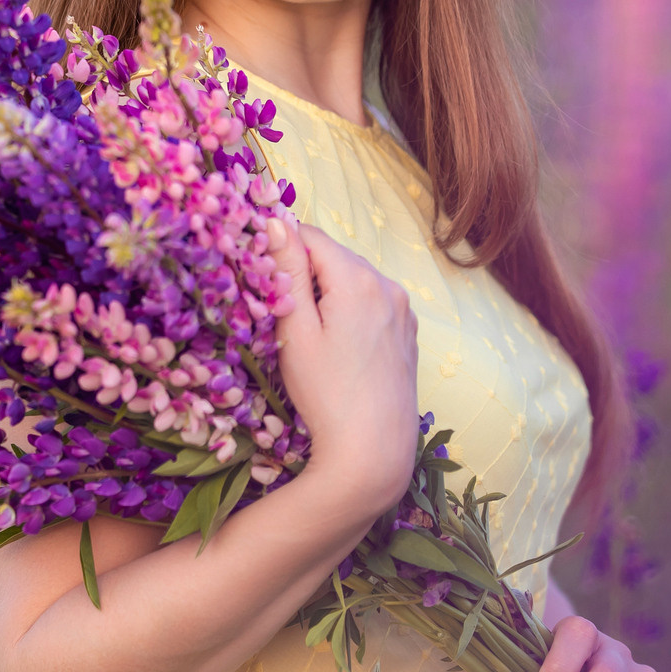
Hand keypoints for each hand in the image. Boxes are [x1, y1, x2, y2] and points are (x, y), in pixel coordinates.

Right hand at [270, 220, 418, 516]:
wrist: (374, 451)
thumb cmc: (327, 394)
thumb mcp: (297, 331)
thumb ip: (287, 271)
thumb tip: (275, 220)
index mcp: (359, 278)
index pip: (310, 235)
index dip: (281, 250)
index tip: (262, 280)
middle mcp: (389, 285)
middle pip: (333, 259)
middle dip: (304, 275)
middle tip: (282, 318)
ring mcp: (403, 310)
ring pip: (352, 282)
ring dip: (327, 295)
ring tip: (310, 340)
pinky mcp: (408, 333)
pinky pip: (371, 305)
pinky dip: (349, 313)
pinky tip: (338, 351)